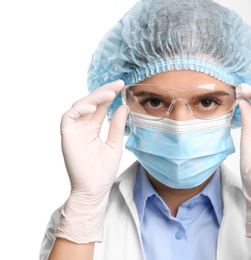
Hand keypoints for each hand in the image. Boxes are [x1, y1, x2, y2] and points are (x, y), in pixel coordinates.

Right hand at [55, 80, 128, 242]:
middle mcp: (83, 126)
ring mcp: (74, 130)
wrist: (94, 189)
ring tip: (109, 94)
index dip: (110, 95)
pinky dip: (80, 110)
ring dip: (94, 98)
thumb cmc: (104, 170)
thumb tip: (124, 107)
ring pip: (80, 106)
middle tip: (117, 84)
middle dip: (103, 92)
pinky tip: (94, 108)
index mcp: (93, 128)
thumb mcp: (115, 144)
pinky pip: (69, 116)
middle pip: (91, 103)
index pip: (101, 106)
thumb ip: (117, 125)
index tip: (121, 86)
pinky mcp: (67, 135)